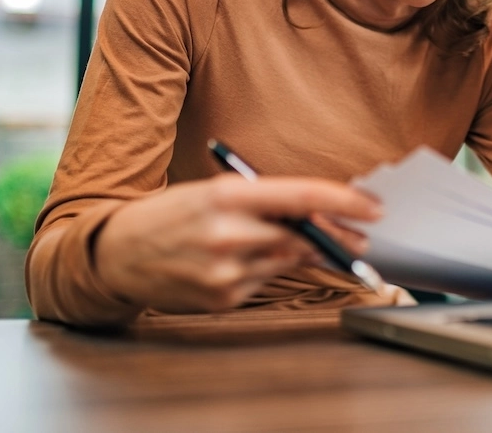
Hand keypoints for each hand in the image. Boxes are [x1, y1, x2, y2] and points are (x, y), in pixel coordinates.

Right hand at [94, 174, 381, 313]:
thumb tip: (319, 209)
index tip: (373, 207)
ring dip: (301, 253)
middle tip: (359, 237)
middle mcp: (227, 234)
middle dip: (334, 237)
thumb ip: (264, 200)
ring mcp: (225, 272)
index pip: (301, 196)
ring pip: (287, 262)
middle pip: (302, 237)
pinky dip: (267, 270)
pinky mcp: (222, 299)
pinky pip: (264, 282)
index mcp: (227, 196)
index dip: (344, 202)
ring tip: (304, 244)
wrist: (117, 253)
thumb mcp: (214, 191)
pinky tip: (249, 261)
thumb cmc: (172, 214)